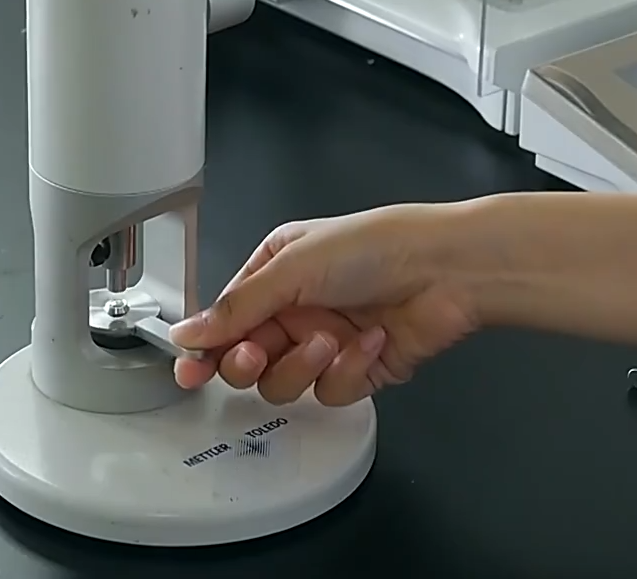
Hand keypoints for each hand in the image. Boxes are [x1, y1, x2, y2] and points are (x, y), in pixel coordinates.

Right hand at [170, 204, 480, 405]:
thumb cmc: (376, 246)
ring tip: (331, 340)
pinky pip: (331, 391)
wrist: (448, 270)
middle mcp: (295, 311)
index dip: (204, 349)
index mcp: (273, 274)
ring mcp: (324, 344)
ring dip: (303, 366)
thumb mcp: (294, 266)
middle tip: (257, 353)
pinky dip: (349, 370)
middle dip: (249, 362)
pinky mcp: (356, 371)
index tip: (190, 372)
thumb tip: (188, 331)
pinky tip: (371, 342)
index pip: (224, 321)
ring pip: (284, 383)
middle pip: (246, 360)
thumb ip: (238, 306)